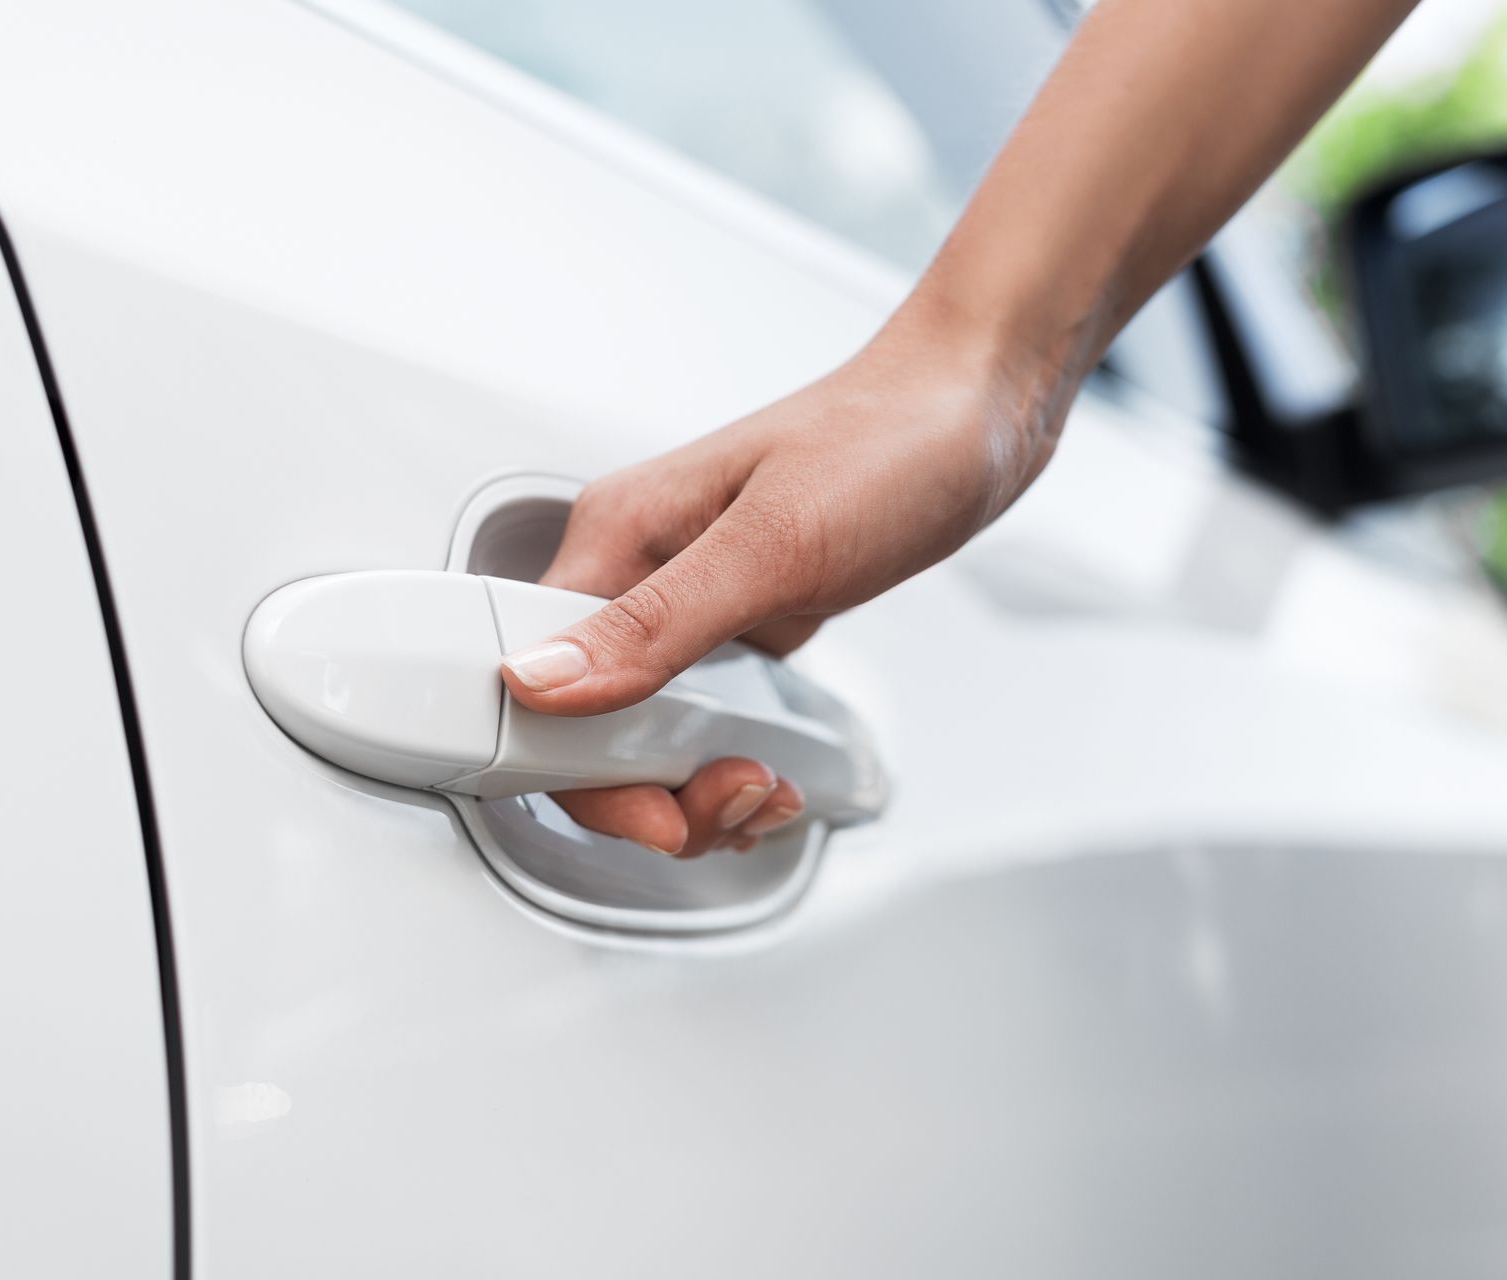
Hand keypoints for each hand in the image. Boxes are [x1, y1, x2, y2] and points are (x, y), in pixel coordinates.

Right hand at [499, 305, 1073, 855]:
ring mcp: (689, 600)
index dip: (576, 766)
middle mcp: (640, 570)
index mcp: (618, 536)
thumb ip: (657, 623)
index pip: (532, 679)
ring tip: (765, 785)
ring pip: (641, 735)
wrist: (975, 413)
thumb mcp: (773, 543)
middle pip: (582, 725)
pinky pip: (699, 719)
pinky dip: (728, 763)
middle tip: (728, 797)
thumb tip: (540, 680)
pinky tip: (775, 770)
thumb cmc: (889, 444)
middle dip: (648, 790)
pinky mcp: (739, 619)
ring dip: (696, 790)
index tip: (652, 803)